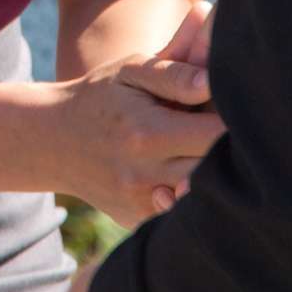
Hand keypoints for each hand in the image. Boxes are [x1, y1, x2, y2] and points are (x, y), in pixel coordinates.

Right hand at [51, 40, 222, 230]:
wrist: (53, 140)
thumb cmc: (101, 96)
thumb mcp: (130, 70)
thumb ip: (174, 72)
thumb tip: (213, 80)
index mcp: (148, 134)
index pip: (217, 135)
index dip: (237, 121)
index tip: (238, 107)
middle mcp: (145, 176)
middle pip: (216, 173)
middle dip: (233, 153)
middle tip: (235, 132)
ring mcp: (140, 204)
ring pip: (201, 200)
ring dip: (215, 178)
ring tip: (213, 154)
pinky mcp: (137, 220)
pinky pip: (180, 217)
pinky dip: (193, 199)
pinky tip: (189, 174)